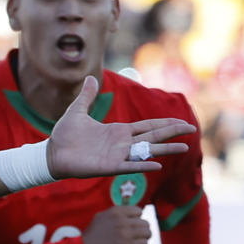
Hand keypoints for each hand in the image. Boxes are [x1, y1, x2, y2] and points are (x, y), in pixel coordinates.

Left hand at [47, 75, 194, 178]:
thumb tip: (91, 77)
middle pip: (153, 136)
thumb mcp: (76, 111)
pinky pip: (129, 166)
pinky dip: (142, 165)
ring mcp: (117, 155)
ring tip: (184, 148)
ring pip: (146, 151)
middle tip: (192, 130)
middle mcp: (121, 143)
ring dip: (165, 149)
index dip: (164, 123)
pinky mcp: (108, 167)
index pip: (147, 126)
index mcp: (118, 130)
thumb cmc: (63, 136)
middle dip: (172, 132)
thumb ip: (86, 96)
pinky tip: (157, 164)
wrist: (51, 154)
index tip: (182, 121)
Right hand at [81, 204, 150, 243]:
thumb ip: (116, 215)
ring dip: (142, 239)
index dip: (136, 220)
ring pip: (147, 233)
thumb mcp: (100, 218)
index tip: (130, 226)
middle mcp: (122, 220)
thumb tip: (132, 215)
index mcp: (115, 211)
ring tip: (134, 243)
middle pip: (145, 223)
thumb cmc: (90, 237)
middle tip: (133, 237)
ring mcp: (125, 233)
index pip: (138, 211)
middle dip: (140, 231)